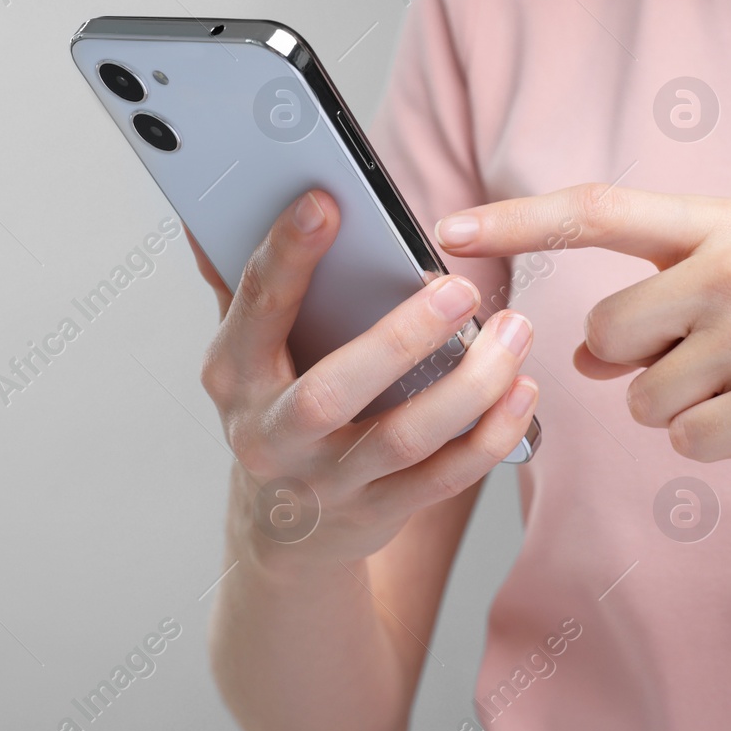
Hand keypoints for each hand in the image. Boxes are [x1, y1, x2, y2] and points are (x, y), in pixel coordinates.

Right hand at [189, 190, 538, 569]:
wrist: (284, 530)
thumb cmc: (276, 409)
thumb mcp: (245, 351)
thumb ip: (240, 283)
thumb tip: (208, 208)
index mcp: (233, 373)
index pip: (257, 306)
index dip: (289, 254)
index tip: (327, 200)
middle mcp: (272, 433)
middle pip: (333, 391)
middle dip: (400, 339)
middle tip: (458, 287)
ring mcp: (326, 481)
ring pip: (404, 438)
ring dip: (469, 386)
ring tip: (514, 330)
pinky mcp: (378, 512)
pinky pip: (443, 478)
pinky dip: (490, 435)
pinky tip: (522, 391)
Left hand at [436, 185, 730, 508]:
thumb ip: (663, 305)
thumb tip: (577, 352)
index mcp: (730, 224)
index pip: (598, 209)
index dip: (515, 220)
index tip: (446, 225)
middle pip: (601, 330)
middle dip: (634, 364)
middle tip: (720, 366)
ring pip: (635, 395)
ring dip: (680, 410)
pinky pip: (681, 440)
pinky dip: (716, 446)